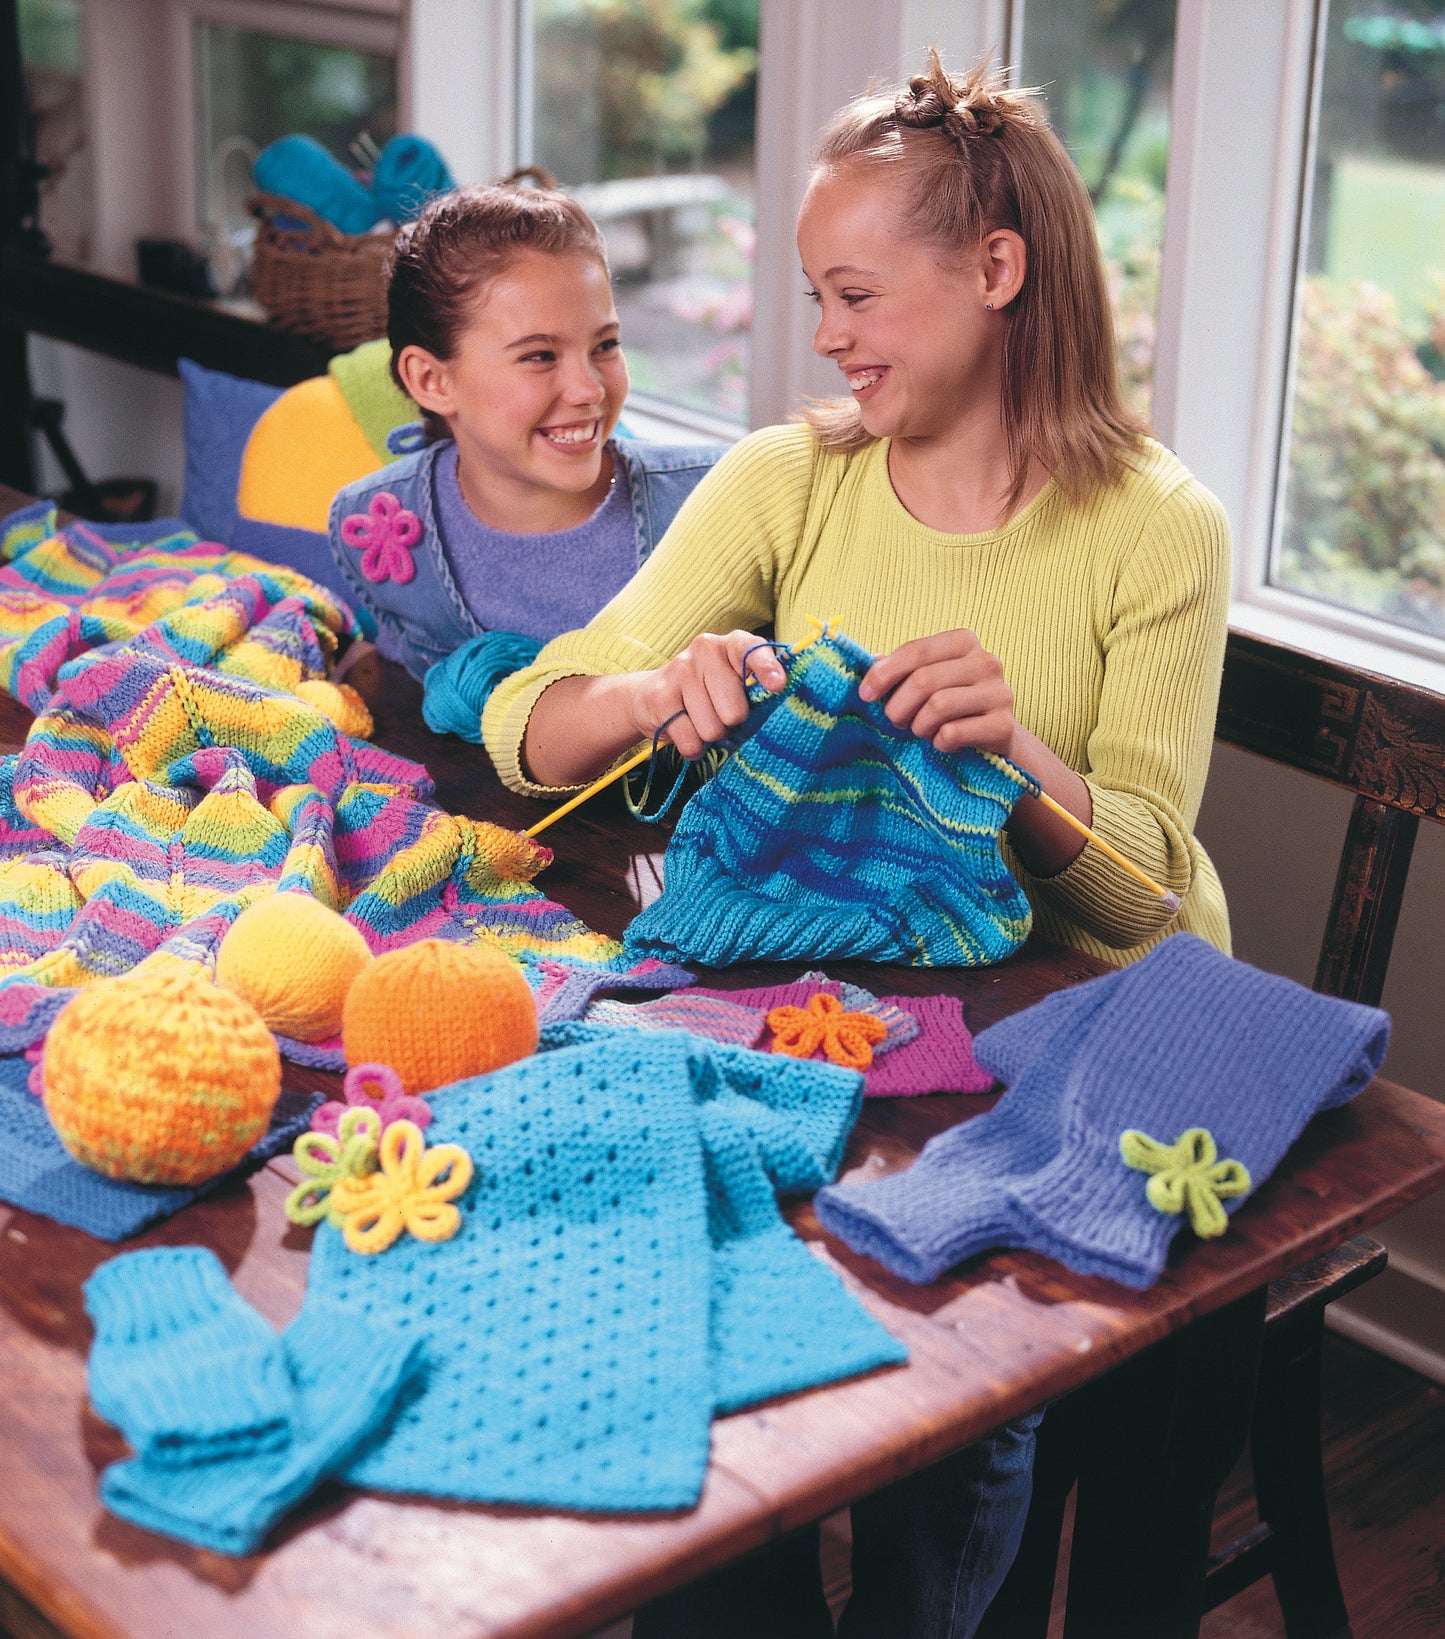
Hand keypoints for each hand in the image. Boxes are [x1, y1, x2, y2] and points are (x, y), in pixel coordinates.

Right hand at [631, 629, 787, 759]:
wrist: (653, 695)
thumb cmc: (710, 692)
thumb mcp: (737, 683)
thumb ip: (758, 688)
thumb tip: (778, 700)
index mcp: (731, 644)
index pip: (751, 650)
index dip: (766, 668)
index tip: (777, 685)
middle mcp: (705, 650)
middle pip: (734, 711)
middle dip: (732, 723)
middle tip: (723, 715)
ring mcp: (679, 671)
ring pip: (712, 729)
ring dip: (711, 736)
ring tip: (703, 721)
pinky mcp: (660, 697)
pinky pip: (690, 741)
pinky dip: (693, 747)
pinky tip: (687, 731)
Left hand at [858, 630, 1019, 757]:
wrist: (996, 735)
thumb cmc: (953, 703)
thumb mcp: (927, 679)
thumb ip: (901, 668)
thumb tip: (870, 661)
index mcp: (964, 641)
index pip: (915, 651)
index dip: (884, 674)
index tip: (865, 695)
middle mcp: (986, 661)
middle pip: (924, 680)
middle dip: (898, 707)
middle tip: (896, 722)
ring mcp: (999, 692)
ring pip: (938, 706)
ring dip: (919, 726)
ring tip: (922, 731)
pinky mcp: (1003, 725)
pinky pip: (953, 733)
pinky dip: (939, 742)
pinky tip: (943, 742)